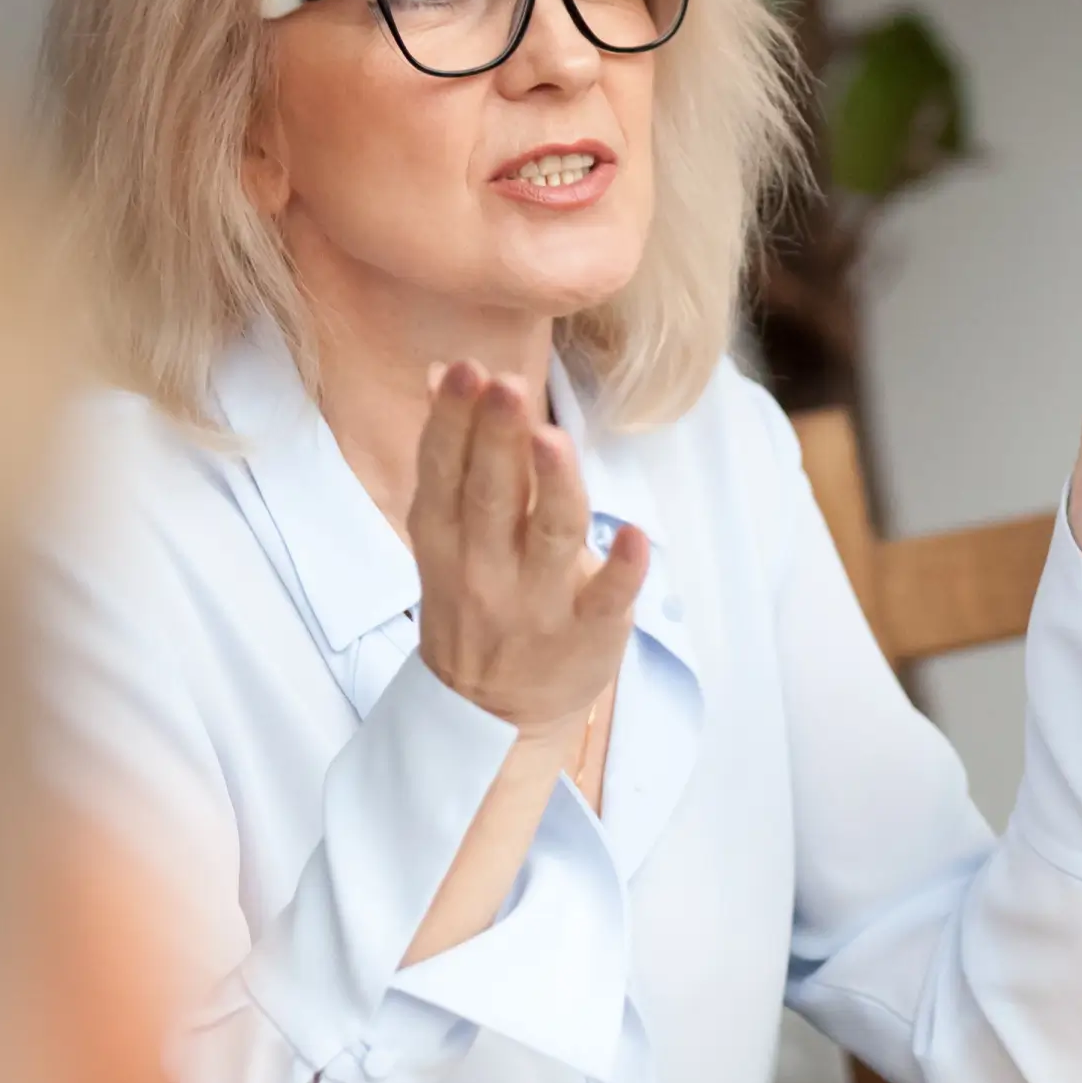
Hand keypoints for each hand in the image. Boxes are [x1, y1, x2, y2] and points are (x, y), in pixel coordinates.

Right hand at [410, 360, 645, 740]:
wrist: (491, 712)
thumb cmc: (476, 598)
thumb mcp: (447, 533)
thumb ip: (454, 453)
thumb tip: (445, 370)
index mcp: (446, 536)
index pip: (445, 470)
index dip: (454, 421)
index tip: (467, 371)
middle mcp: (485, 566)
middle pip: (491, 495)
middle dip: (496, 439)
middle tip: (506, 385)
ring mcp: (537, 603)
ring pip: (548, 537)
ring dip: (552, 487)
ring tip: (551, 439)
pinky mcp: (587, 634)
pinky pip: (606, 600)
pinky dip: (621, 570)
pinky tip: (636, 538)